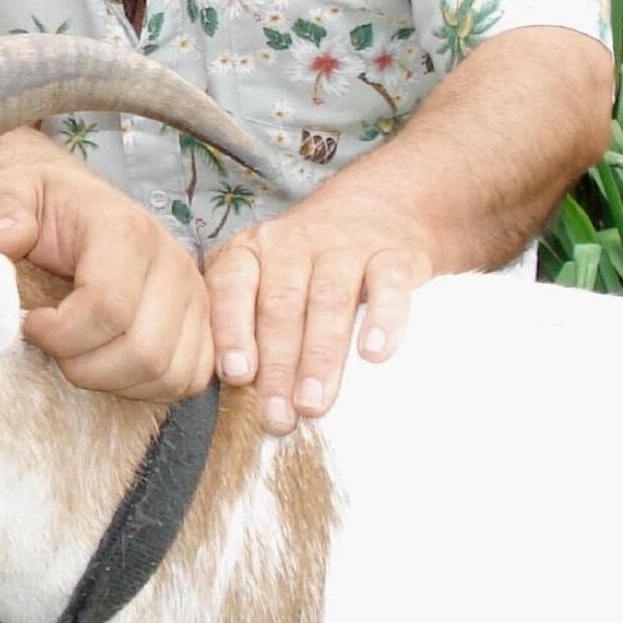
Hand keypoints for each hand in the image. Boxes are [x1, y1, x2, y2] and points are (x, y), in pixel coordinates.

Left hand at [0, 130, 213, 401]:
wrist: (78, 206)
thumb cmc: (44, 206)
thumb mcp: (10, 189)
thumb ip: (2, 208)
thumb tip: (4, 241)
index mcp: (127, 231)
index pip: (106, 308)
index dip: (59, 333)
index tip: (30, 324)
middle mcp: (173, 263)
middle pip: (142, 352)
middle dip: (84, 366)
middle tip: (53, 347)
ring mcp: (195, 297)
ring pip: (167, 373)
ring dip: (113, 380)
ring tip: (78, 356)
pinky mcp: (204, 325)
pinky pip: (187, 379)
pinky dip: (146, 387)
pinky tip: (109, 366)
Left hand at [204, 193, 434, 433]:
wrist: (380, 205)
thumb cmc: (306, 264)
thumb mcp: (265, 276)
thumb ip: (243, 321)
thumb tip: (229, 395)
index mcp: (250, 253)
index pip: (231, 289)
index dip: (232, 332)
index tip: (236, 376)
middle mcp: (291, 245)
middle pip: (281, 307)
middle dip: (278, 366)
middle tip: (278, 417)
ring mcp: (343, 246)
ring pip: (328, 301)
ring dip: (320, 356)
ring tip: (314, 402)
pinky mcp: (393, 254)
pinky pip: (388, 283)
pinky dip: (382, 318)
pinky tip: (374, 354)